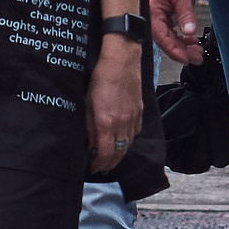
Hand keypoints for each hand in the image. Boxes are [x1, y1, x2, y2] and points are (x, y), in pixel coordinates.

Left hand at [86, 35, 142, 173]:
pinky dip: (127, 140)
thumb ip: (89, 126)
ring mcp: (133, 119)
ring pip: (128, 145)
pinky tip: (121, 139)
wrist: (122, 60)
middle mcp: (122, 124)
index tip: (91, 167)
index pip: (105, 154)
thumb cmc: (100, 79)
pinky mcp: (140, 112)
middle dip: (109, 163)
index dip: (98, 164)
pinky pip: (134, 133)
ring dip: (119, 153)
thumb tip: (89, 143)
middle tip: (100, 166)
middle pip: (118, 153)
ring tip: (110, 156)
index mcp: (106, 123)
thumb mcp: (87, 103)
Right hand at [149, 0, 201, 63]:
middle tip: (198, 56)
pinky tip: (189, 38)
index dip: (177, 52)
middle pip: (165, 42)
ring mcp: (155, 16)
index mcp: (153, 14)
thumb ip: (185, 13)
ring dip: (182, 45)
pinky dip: (179, 36)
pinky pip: (168, 30)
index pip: (164, 40)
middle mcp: (151, 18)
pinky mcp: (160, 14)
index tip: (190, 59)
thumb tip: (189, 31)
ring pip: (167, 37)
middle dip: (182, 52)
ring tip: (197, 49)